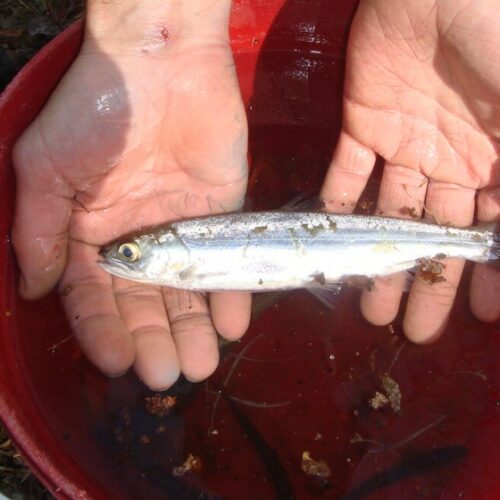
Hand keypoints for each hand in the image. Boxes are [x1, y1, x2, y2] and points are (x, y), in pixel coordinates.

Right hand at [12, 1, 250, 389]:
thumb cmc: (97, 109)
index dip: (104, 330)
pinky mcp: (222, 213)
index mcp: (93, 231)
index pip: (96, 295)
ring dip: (193, 329)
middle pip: (146, 302)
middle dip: (154, 339)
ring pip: (188, 289)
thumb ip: (40, 230)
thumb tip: (36, 288)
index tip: (118, 361)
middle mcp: (139, 237)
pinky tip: (232, 324)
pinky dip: (232, 292)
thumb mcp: (46, 168)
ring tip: (200, 365)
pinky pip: (227, 260)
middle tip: (166, 375)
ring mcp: (182, 227)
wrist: (162, 60)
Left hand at [321, 0, 499, 341]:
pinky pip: (347, 172)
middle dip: (425, 283)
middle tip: (411, 331)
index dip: (482, 275)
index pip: (489, 235)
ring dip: (378, 260)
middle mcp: (454, 161)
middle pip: (436, 235)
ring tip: (370, 309)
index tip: (476, 316)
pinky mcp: (363, 122)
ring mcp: (406, 144)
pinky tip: (332, 242)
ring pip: (390, 215)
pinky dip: (338, 205)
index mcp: (498, 162)